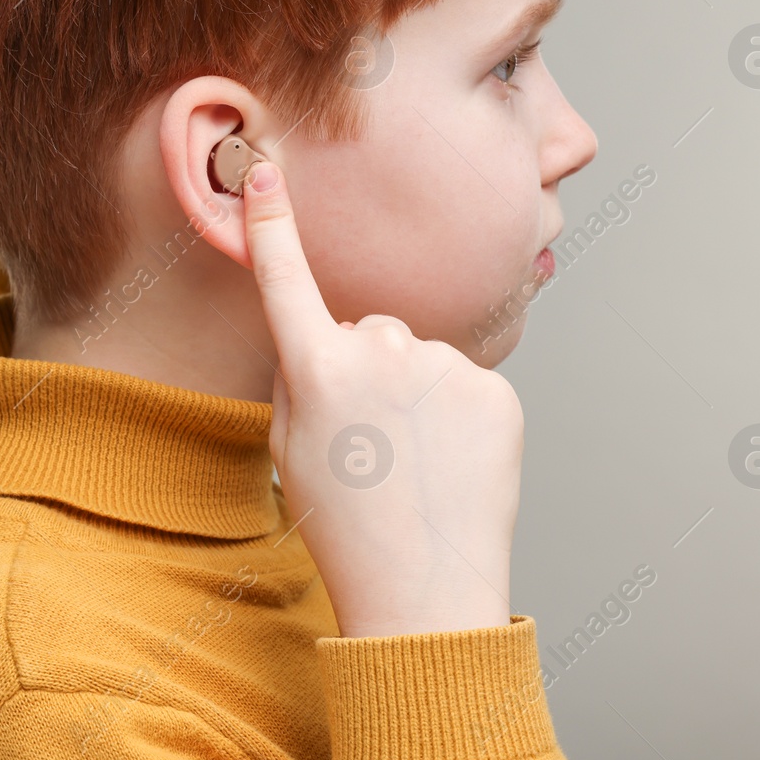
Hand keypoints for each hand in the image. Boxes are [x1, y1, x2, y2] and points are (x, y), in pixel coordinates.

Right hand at [240, 160, 523, 636]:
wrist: (422, 592)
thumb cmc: (343, 526)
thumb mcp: (289, 449)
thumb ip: (300, 377)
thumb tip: (328, 337)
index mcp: (317, 370)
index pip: (286, 279)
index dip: (270, 222)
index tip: (263, 167)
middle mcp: (381, 353)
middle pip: (369, 331)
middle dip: (366, 370)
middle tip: (368, 443)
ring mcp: (444, 369)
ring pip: (419, 359)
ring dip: (413, 393)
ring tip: (412, 462)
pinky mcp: (495, 390)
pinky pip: (463, 381)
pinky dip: (456, 412)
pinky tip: (449, 461)